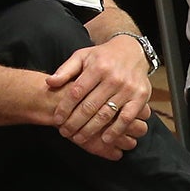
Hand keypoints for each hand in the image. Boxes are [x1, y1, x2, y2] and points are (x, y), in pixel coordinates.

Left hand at [46, 37, 151, 159]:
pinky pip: (127, 117)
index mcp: (97, 67)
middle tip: (65, 133)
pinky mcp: (140, 97)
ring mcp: (128, 89)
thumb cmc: (102, 57)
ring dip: (91, 130)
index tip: (57, 119)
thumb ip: (65, 70)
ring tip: (79, 139)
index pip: (77, 92)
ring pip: (106, 114)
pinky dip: (116, 130)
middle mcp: (113, 78)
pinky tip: (105, 139)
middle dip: (75, 122)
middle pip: (90, 106)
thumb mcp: (82, 57)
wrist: (132, 51)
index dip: (65, 107)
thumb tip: (49, 83)